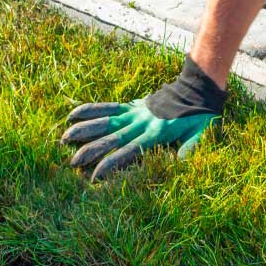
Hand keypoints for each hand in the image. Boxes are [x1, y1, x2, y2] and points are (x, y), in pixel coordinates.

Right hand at [61, 56, 224, 181]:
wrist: (197, 88)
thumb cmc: (201, 116)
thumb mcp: (201, 134)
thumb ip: (191, 148)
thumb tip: (181, 164)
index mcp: (155, 134)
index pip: (128, 152)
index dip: (110, 164)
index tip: (94, 176)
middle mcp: (140, 124)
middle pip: (110, 138)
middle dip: (90, 150)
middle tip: (71, 163)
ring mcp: (134, 113)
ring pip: (104, 122)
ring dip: (83, 130)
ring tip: (63, 139)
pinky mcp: (131, 106)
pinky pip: (107, 108)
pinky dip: (90, 110)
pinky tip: (71, 116)